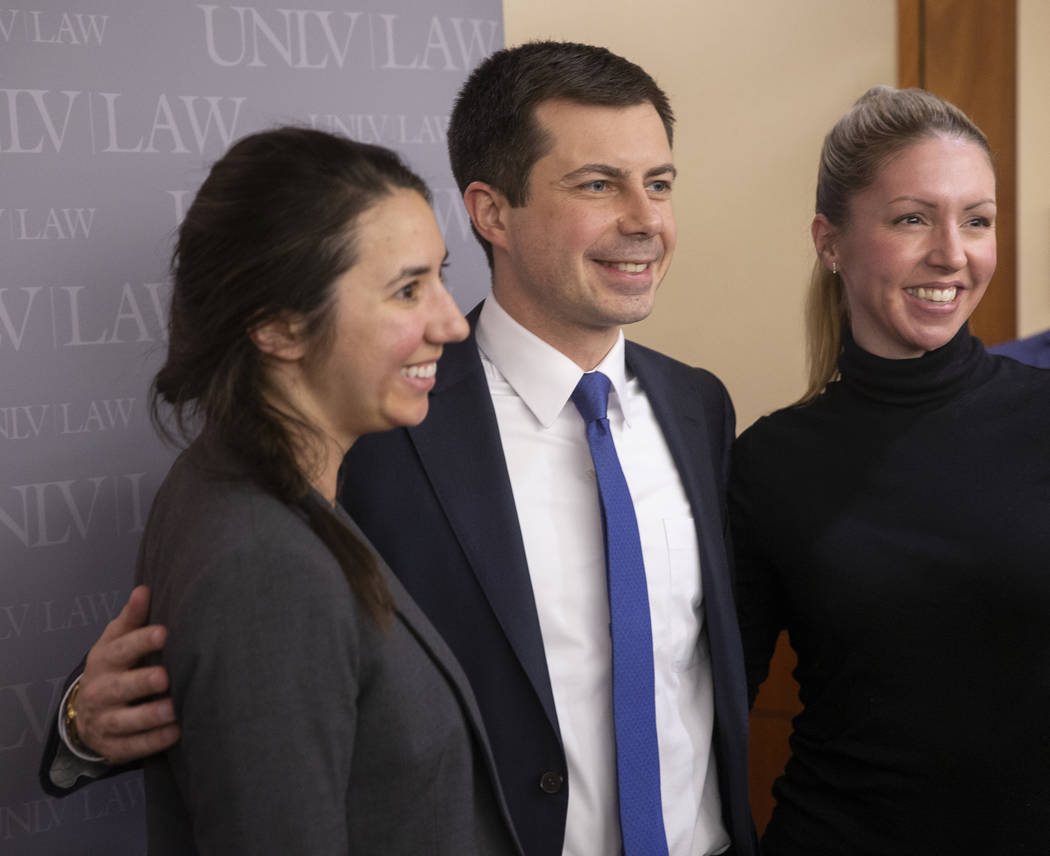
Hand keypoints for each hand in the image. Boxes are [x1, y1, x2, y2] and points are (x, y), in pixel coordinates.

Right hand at [74, 585, 180, 763]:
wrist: (86, 710)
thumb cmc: (114, 665)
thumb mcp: (117, 640)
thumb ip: (132, 618)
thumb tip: (144, 589)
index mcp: (104, 660)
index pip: (121, 649)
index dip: (142, 641)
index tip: (164, 633)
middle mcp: (101, 691)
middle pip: (120, 687)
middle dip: (141, 683)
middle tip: (165, 677)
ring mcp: (105, 721)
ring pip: (125, 722)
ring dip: (149, 717)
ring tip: (173, 710)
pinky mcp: (113, 746)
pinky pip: (132, 747)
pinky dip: (153, 742)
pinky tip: (176, 733)